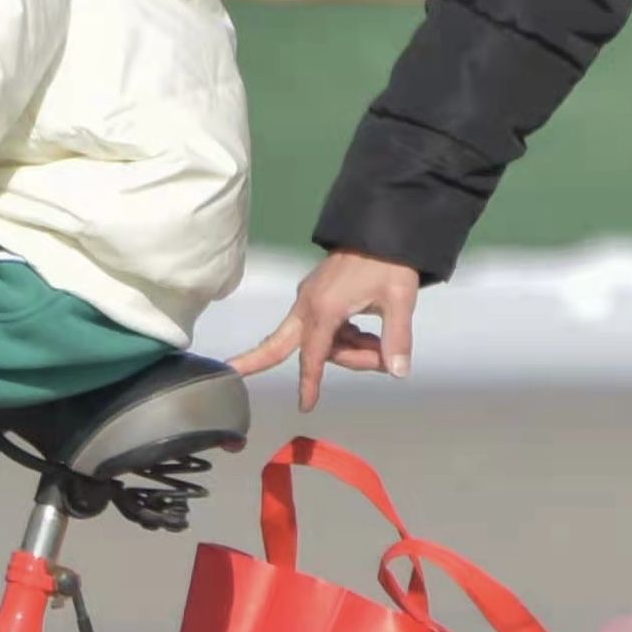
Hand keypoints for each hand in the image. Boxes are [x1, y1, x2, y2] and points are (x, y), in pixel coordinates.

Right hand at [232, 249, 422, 405]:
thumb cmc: (389, 263)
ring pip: (318, 341)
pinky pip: (324, 329)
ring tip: (381, 347)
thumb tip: (398, 371)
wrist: (382, 227)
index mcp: (325, 308)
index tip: (304, 404)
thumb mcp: (399, 299)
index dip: (310, 381)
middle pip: (280, 341)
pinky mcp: (318, 295)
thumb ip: (396, 338)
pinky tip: (369, 335)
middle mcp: (310, 304)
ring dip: (346, 351)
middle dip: (257, 358)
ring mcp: (311, 299)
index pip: (313, 354)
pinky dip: (344, 339)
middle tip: (232, 370)